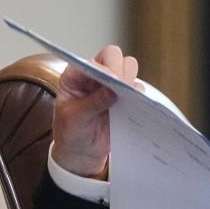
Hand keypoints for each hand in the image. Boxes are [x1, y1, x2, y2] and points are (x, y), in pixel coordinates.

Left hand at [51, 45, 140, 178]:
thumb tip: (113, 91)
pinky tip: (134, 107)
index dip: (103, 67)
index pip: (91, 61)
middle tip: (122, 88)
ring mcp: (110, 84)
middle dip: (120, 70)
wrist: (81, 151)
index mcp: (74, 77)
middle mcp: (93, 75)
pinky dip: (139, 95)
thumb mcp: (74, 119)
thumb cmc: (70, 132)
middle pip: (113, 56)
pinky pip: (138, 89)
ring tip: (127, 98)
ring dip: (130, 80)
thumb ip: (92, 103)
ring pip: (128, 67)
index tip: (112, 80)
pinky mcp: (124, 96)